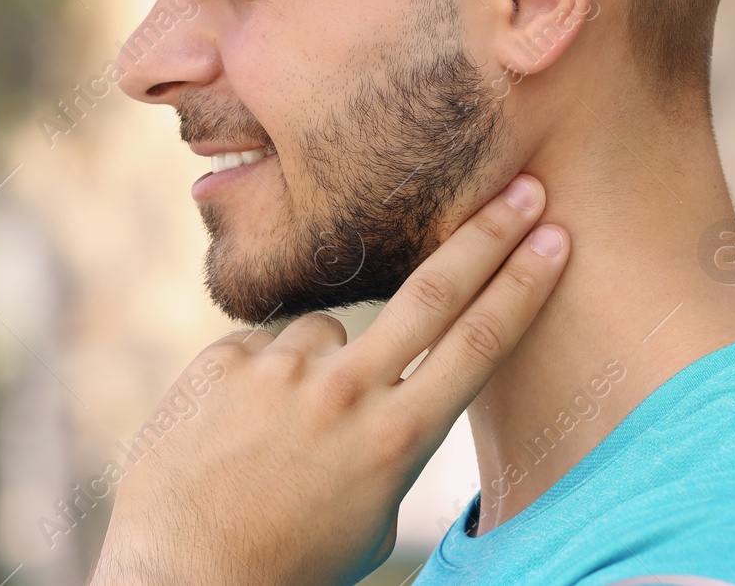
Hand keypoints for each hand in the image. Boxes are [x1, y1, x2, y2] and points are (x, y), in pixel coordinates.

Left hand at [90, 174, 567, 585]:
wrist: (180, 578)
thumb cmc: (289, 564)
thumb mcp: (374, 515)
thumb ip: (393, 438)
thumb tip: (397, 385)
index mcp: (395, 438)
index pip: (478, 344)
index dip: (523, 285)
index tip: (554, 239)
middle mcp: (344, 392)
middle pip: (434, 292)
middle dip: (487, 235)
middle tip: (523, 188)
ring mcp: (281, 370)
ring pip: (328, 332)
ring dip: (319, 369)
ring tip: (277, 440)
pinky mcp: (225, 360)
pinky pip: (262, 350)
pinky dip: (259, 383)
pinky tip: (233, 436)